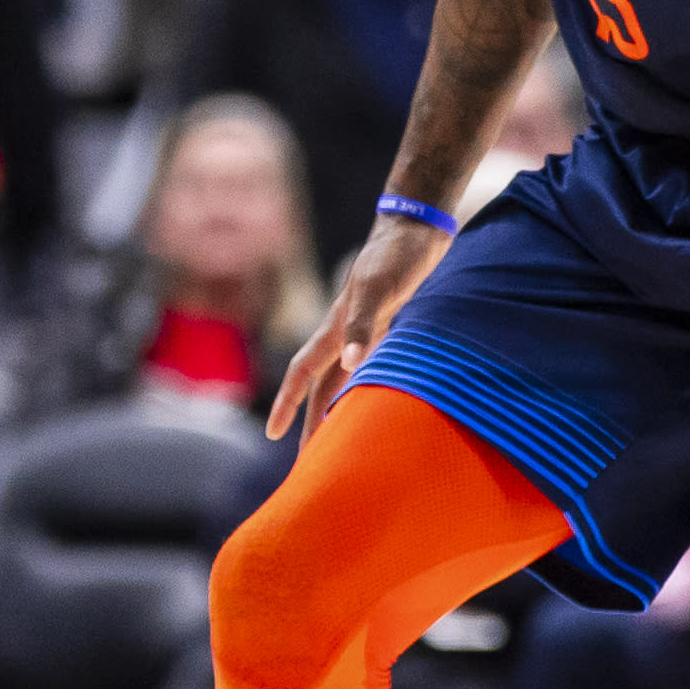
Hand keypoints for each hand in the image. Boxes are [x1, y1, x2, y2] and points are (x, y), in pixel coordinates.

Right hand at [272, 214, 450, 438]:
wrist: (416, 227)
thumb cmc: (397, 257)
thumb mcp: (380, 288)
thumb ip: (363, 325)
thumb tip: (350, 362)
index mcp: (334, 328)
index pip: (302, 373)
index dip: (287, 404)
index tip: (273, 435)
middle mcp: (343, 334)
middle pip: (319, 386)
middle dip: (310, 422)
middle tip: (307, 461)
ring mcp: (364, 329)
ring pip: (342, 380)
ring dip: (336, 409)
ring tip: (337, 441)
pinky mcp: (388, 325)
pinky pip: (368, 367)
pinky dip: (365, 389)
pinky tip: (375, 402)